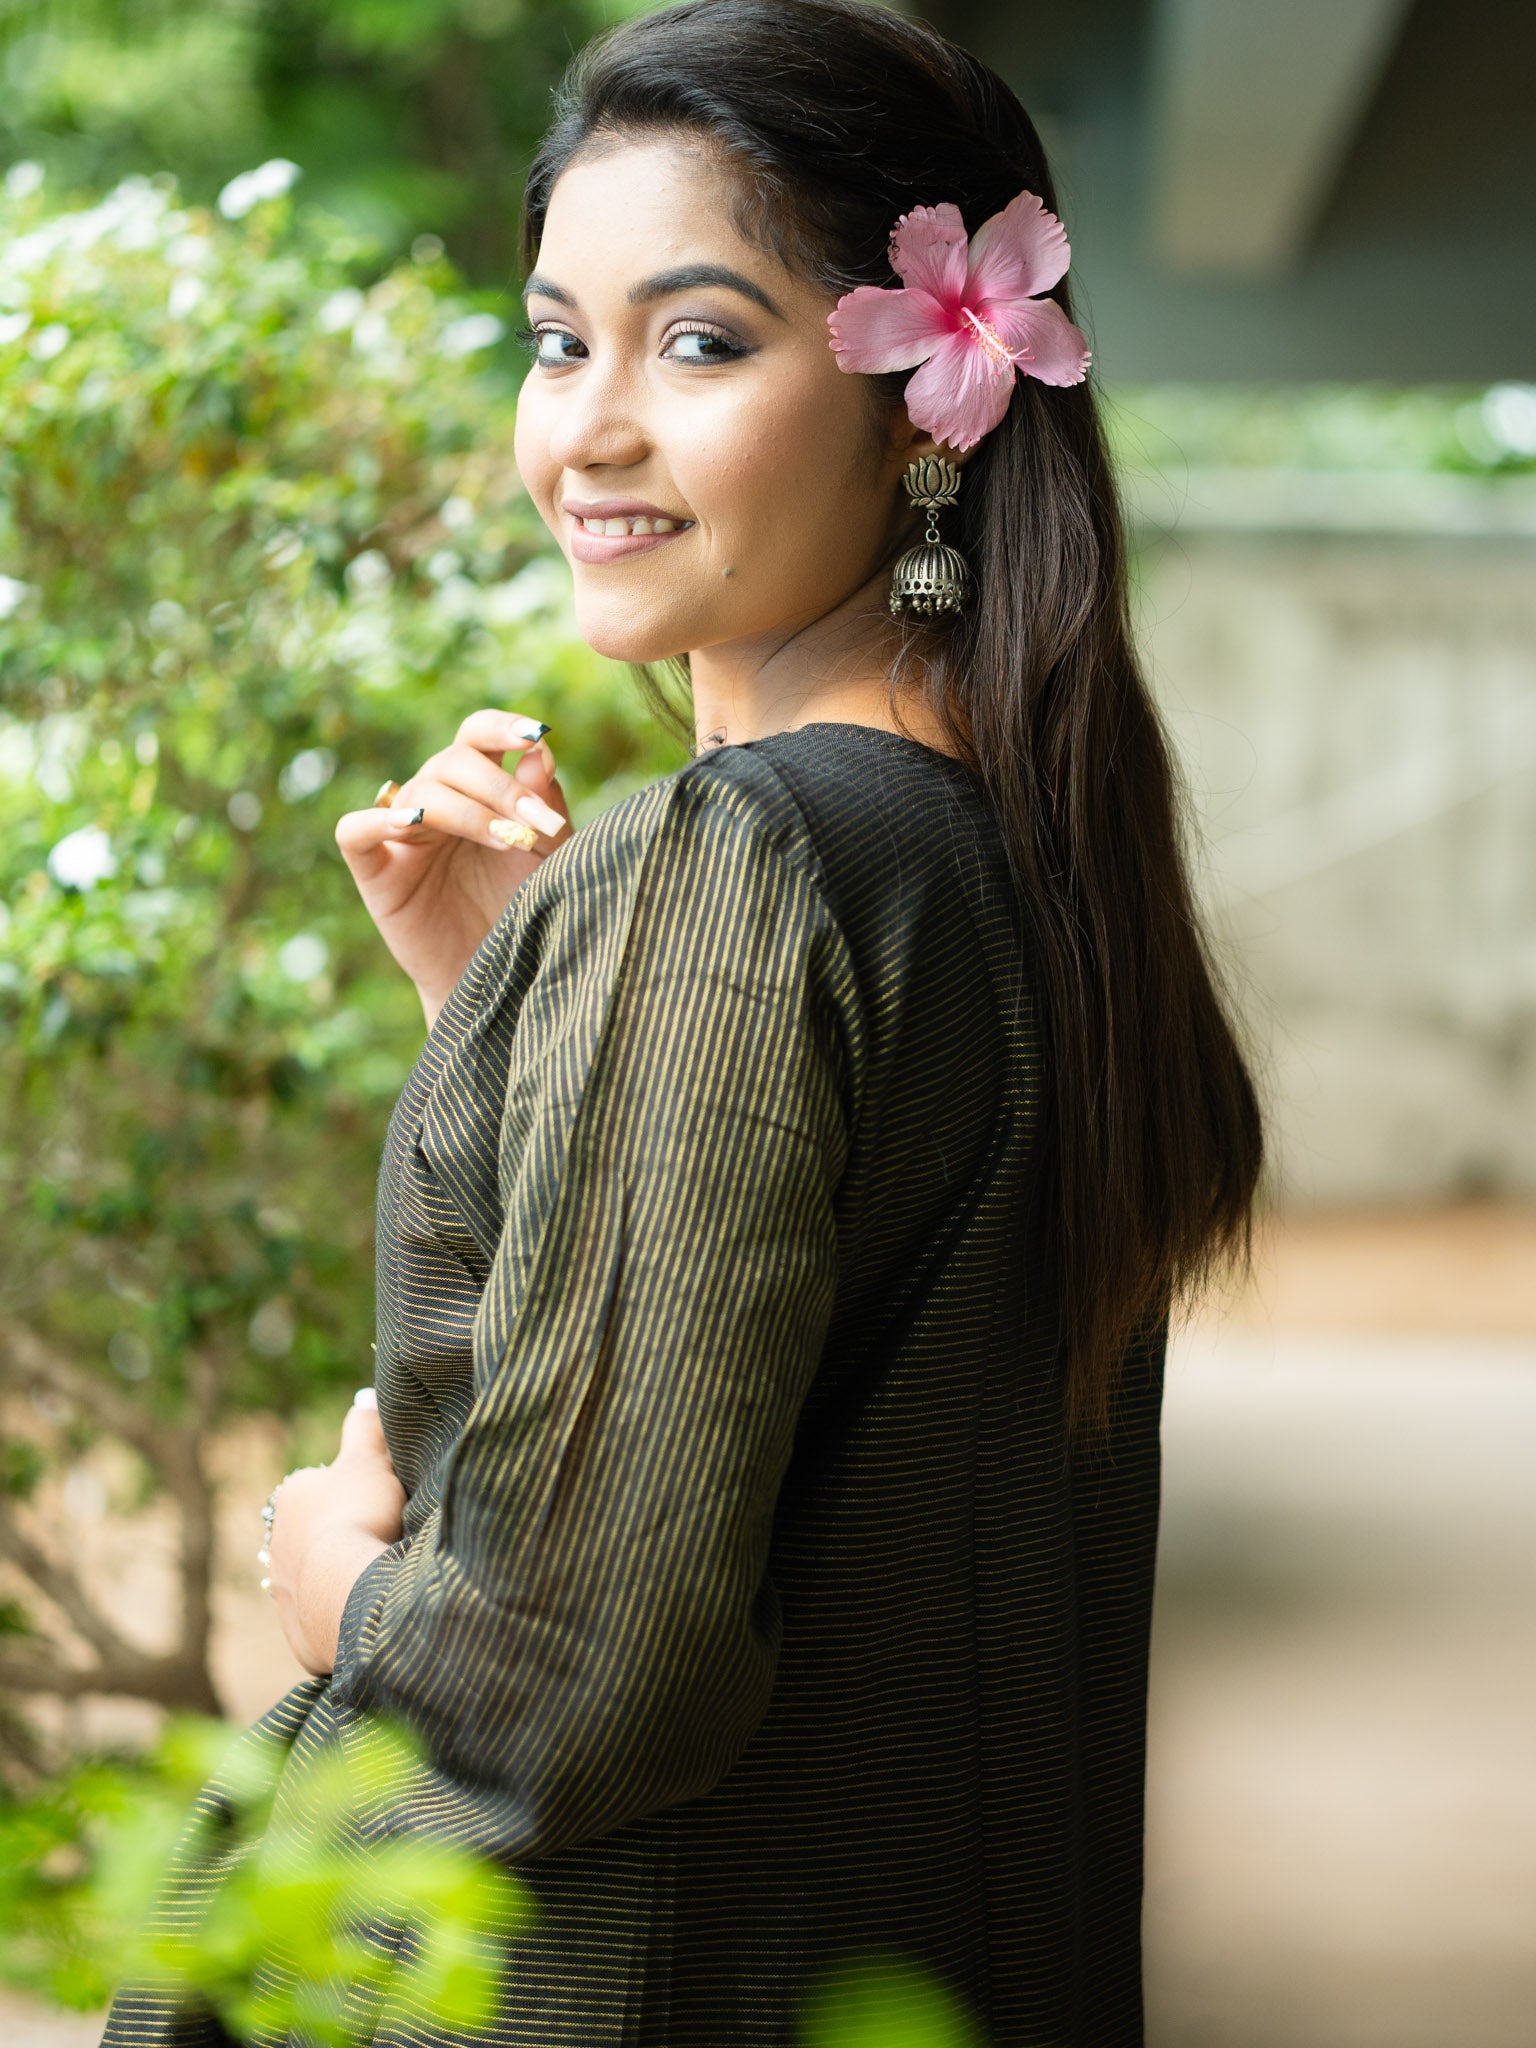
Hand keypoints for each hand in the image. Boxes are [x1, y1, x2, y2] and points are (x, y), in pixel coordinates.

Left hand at [266, 1389, 406, 1677]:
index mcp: (291, 1499)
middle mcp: (276, 1545)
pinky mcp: (298, 1632)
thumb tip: (368, 1395)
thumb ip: (366, 1427)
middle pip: (318, 1535)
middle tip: (384, 1539)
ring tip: (379, 1578)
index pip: (324, 1490)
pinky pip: (326, 1617)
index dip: (356, 1493)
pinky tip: (370, 1610)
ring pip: (318, 1578)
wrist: (346, 1588)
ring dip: (342, 1577)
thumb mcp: (370, 1458)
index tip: (382, 1501)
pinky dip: (344, 1613)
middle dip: (344, 1537)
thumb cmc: (359, 1514)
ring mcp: (284, 1593)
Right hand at [335, 710, 571, 1026]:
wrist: (502, 977)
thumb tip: (541, 752)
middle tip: (536, 824)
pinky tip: (411, 827)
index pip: (478, 735)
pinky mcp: (374, 870)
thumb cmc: (525, 910)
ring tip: (504, 839)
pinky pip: (355, 830)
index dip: (501, 726)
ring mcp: (402, 833)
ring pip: (419, 794)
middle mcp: (438, 801)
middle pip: (453, 761)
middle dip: (500, 787)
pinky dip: (376, 821)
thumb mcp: (548, 855)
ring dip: (466, 811)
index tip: (535, 735)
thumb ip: (546, 804)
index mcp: (480, 787)